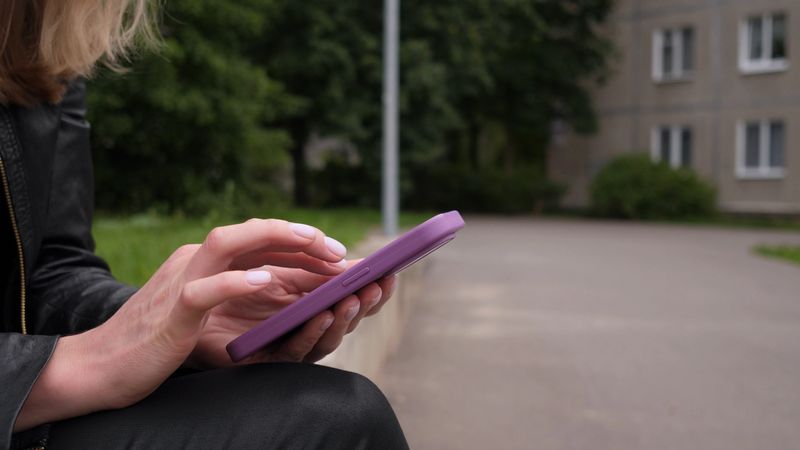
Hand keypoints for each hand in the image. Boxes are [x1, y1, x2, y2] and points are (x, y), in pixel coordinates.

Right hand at [15, 219, 395, 430]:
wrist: (102, 366)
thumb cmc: (159, 342)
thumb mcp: (206, 312)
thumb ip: (237, 294)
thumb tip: (286, 288)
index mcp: (205, 261)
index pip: (258, 239)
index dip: (300, 242)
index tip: (337, 254)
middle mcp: (195, 261)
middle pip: (252, 233)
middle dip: (300, 236)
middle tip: (340, 252)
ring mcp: (181, 281)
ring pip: (228, 243)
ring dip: (276, 241)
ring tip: (317, 246)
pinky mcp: (172, 312)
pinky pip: (204, 290)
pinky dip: (236, 281)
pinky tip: (267, 280)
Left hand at [190, 260, 397, 366]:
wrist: (173, 327)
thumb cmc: (220, 295)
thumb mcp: (266, 271)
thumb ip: (300, 262)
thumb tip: (336, 246)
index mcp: (305, 301)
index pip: (346, 295)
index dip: (370, 286)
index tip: (391, 271)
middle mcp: (300, 323)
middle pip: (344, 316)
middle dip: (365, 301)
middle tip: (379, 285)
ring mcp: (286, 342)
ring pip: (326, 334)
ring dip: (343, 317)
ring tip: (352, 300)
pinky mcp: (265, 359)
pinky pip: (293, 350)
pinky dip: (310, 333)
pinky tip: (321, 315)